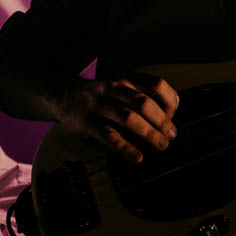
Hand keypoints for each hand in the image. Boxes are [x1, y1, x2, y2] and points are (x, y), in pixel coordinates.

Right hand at [56, 74, 179, 163]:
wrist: (62, 95)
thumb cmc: (99, 95)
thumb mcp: (119, 85)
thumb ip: (141, 94)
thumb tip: (170, 114)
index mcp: (125, 78)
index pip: (155, 84)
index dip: (169, 100)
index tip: (173, 114)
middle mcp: (112, 88)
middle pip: (144, 102)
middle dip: (162, 121)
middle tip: (171, 135)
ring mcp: (98, 105)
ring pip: (128, 118)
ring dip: (149, 133)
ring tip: (161, 144)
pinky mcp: (87, 122)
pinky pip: (109, 136)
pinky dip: (125, 148)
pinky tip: (137, 157)